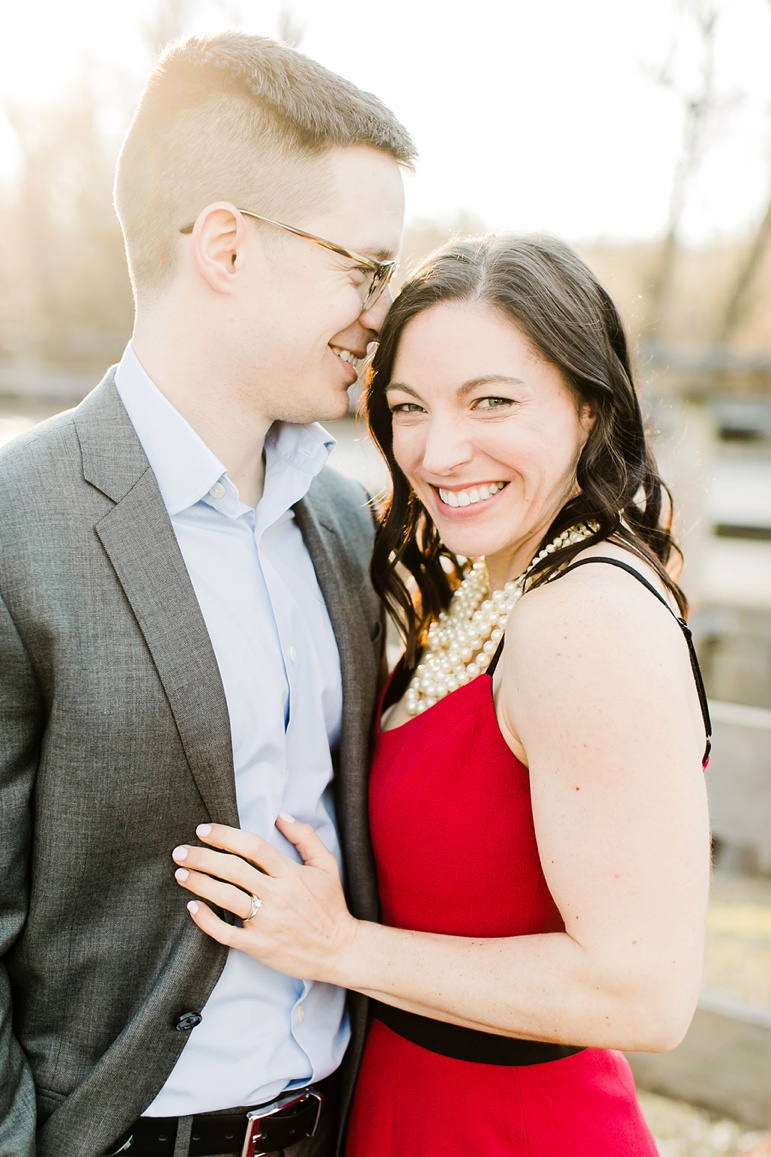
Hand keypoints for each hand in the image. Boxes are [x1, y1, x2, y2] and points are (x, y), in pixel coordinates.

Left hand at [172, 813, 358, 984]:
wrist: (339, 950)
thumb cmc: (331, 907)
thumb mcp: (327, 866)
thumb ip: (306, 837)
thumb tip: (281, 816)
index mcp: (290, 873)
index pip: (252, 847)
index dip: (225, 835)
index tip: (203, 829)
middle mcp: (276, 894)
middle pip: (232, 869)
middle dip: (202, 857)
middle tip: (180, 851)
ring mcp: (266, 921)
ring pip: (225, 897)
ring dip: (199, 883)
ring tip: (181, 873)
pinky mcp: (258, 946)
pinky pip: (225, 933)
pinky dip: (206, 920)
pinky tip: (192, 908)